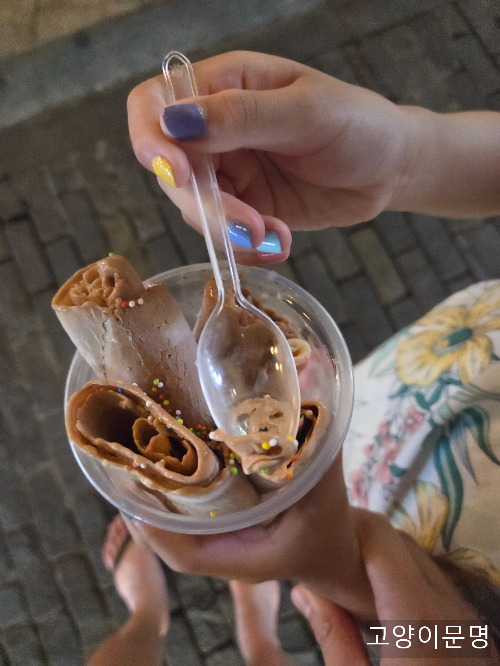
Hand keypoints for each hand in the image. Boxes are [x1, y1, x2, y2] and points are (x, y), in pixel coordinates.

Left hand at [125, 456, 375, 621]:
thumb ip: (316, 452)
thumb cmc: (329, 525)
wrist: (335, 549)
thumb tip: (302, 398)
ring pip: (175, 529)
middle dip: (144, 504)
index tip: (135, 495)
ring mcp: (222, 543)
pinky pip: (188, 518)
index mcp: (248, 556)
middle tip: (126, 463)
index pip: (187, 557)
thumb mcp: (326, 489)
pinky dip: (172, 495)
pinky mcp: (223, 529)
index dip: (155, 531)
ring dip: (153, 498)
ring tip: (134, 458)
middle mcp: (227, 553)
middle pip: (170, 540)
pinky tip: (163, 463)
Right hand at [127, 51, 410, 261]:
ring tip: (276, 237)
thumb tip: (176, 121)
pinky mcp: (245, 208)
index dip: (151, 138)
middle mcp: (216, 129)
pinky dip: (246, 247)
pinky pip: (224, 234)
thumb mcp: (306, 113)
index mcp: (225, 85)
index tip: (177, 174)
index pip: (156, 103)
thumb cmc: (358, 124)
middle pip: (172, 169)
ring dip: (229, 232)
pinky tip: (279, 245)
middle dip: (207, 205)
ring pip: (195, 208)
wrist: (391, 169)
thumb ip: (242, 116)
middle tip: (251, 227)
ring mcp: (229, 172)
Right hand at [291, 511, 499, 664]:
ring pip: (423, 564)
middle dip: (362, 538)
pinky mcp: (477, 640)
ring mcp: (471, 627)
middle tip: (322, 547)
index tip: (316, 530)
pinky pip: (439, 590)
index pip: (382, 543)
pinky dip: (407, 581)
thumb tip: (305, 591)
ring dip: (384, 558)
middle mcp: (453, 615)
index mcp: (420, 626)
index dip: (349, 525)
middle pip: (403, 547)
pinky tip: (380, 599)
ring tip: (344, 568)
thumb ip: (334, 637)